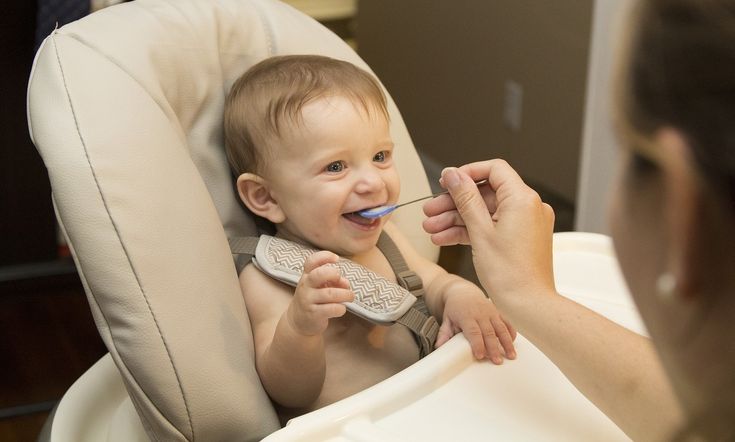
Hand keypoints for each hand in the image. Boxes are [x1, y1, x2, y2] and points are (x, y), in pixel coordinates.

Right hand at [287, 251, 353, 335]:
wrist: (298, 321)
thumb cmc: (314, 299)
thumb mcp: (320, 286)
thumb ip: (334, 281)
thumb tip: (346, 283)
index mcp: (307, 276)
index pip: (311, 261)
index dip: (324, 256)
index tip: (336, 259)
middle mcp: (306, 286)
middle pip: (319, 274)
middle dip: (334, 274)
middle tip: (340, 279)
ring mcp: (308, 300)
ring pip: (330, 294)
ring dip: (345, 294)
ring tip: (350, 297)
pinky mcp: (313, 314)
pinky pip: (332, 309)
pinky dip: (341, 308)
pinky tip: (341, 309)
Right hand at [422, 160, 555, 307]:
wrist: (528, 305)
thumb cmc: (510, 275)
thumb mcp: (480, 231)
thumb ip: (465, 198)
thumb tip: (453, 175)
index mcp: (522, 199)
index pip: (494, 170)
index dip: (467, 173)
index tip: (446, 182)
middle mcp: (528, 207)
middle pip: (485, 193)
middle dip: (454, 202)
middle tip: (431, 210)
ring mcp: (525, 224)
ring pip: (485, 212)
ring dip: (457, 219)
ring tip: (432, 229)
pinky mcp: (520, 239)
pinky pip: (492, 227)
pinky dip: (470, 231)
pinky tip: (446, 238)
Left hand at [436, 288, 516, 363]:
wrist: (463, 291)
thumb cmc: (454, 308)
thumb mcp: (446, 319)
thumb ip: (444, 333)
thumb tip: (438, 347)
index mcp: (466, 316)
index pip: (473, 331)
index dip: (477, 344)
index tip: (480, 356)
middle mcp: (481, 314)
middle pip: (489, 332)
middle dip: (494, 348)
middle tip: (497, 361)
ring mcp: (491, 312)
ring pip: (501, 328)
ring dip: (507, 343)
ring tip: (511, 356)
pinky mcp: (497, 312)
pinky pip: (506, 323)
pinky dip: (511, 333)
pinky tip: (513, 344)